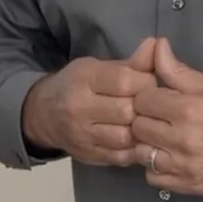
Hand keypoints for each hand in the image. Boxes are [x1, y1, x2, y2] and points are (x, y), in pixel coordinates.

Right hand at [21, 38, 159, 165]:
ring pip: (125, 137)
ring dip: (140, 131)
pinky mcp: (87, 155)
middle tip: (149, 106)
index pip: (125, 81)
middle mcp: (78, 107)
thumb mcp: (98, 68)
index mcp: (84, 78)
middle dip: (144, 108)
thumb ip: (131, 63)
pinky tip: (136, 140)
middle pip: (127, 111)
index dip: (146, 83)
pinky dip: (134, 149)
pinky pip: (120, 157)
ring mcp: (81, 134)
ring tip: (142, 123)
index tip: (149, 84)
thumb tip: (158, 45)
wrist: (44, 114)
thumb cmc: (77, 85)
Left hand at [128, 39, 202, 197]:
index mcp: (187, 109)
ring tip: (164, 139)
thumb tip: (156, 45)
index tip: (159, 100)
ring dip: (148, 145)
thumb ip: (178, 70)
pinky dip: (156, 168)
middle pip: (137, 127)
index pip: (142, 100)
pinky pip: (153, 177)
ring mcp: (183, 166)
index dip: (148, 98)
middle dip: (145, 120)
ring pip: (141, 153)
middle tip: (161, 119)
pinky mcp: (188, 186)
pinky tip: (170, 158)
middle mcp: (181, 139)